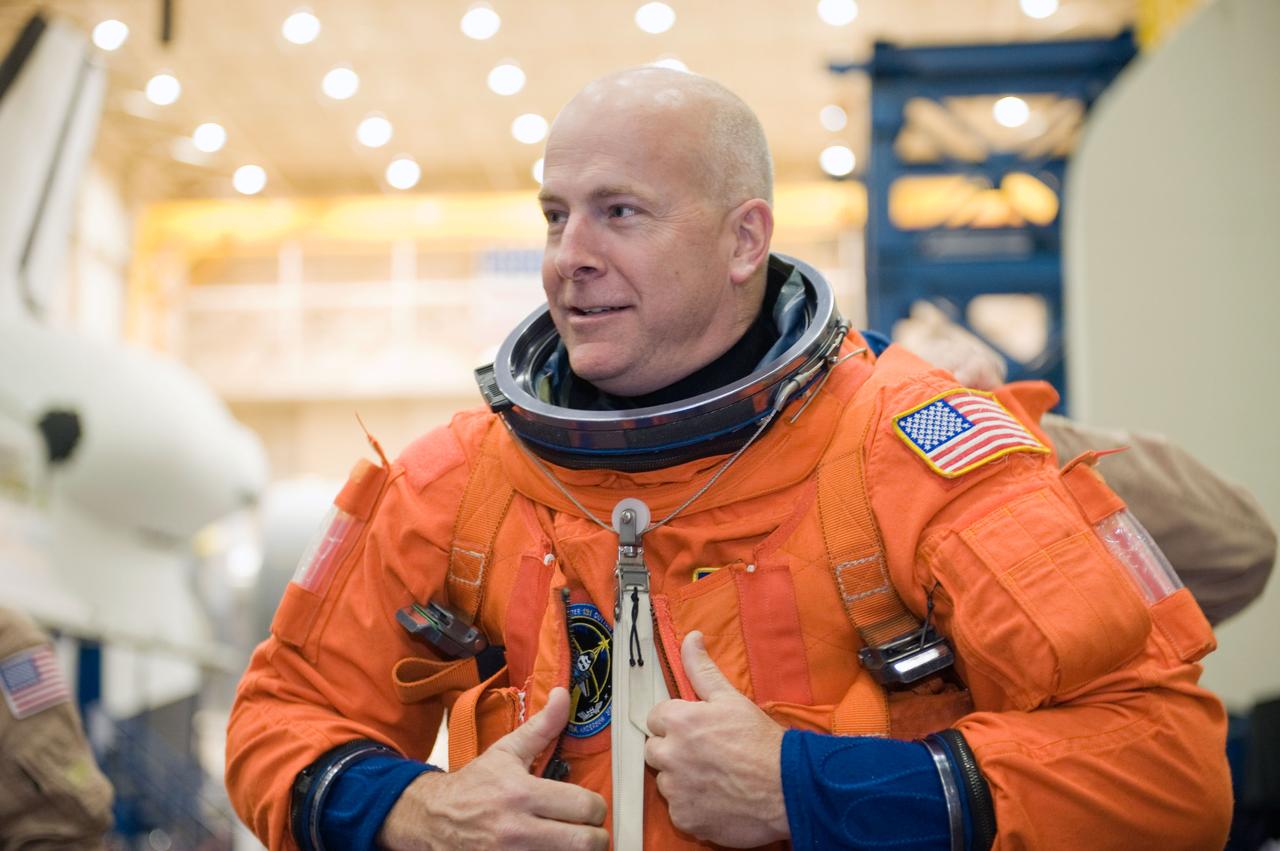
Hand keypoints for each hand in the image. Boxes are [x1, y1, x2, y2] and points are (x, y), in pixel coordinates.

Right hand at [377, 687, 607, 850]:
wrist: (433, 818)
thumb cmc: (474, 785)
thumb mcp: (506, 751)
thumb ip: (542, 726)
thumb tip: (563, 695)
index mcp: (522, 793)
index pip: (584, 806)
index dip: (596, 806)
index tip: (590, 806)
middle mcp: (517, 829)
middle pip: (584, 843)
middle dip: (595, 836)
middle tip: (589, 829)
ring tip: (572, 841)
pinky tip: (552, 849)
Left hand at [644, 631, 788, 846]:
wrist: (789, 788)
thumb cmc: (762, 742)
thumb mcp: (732, 699)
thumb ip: (703, 669)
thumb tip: (691, 638)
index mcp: (679, 721)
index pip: (656, 717)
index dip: (677, 722)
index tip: (697, 730)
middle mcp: (671, 755)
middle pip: (654, 750)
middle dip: (673, 750)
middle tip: (706, 754)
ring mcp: (676, 790)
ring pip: (665, 781)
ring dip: (681, 779)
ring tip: (714, 777)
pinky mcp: (685, 818)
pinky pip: (678, 809)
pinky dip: (693, 805)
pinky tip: (716, 798)